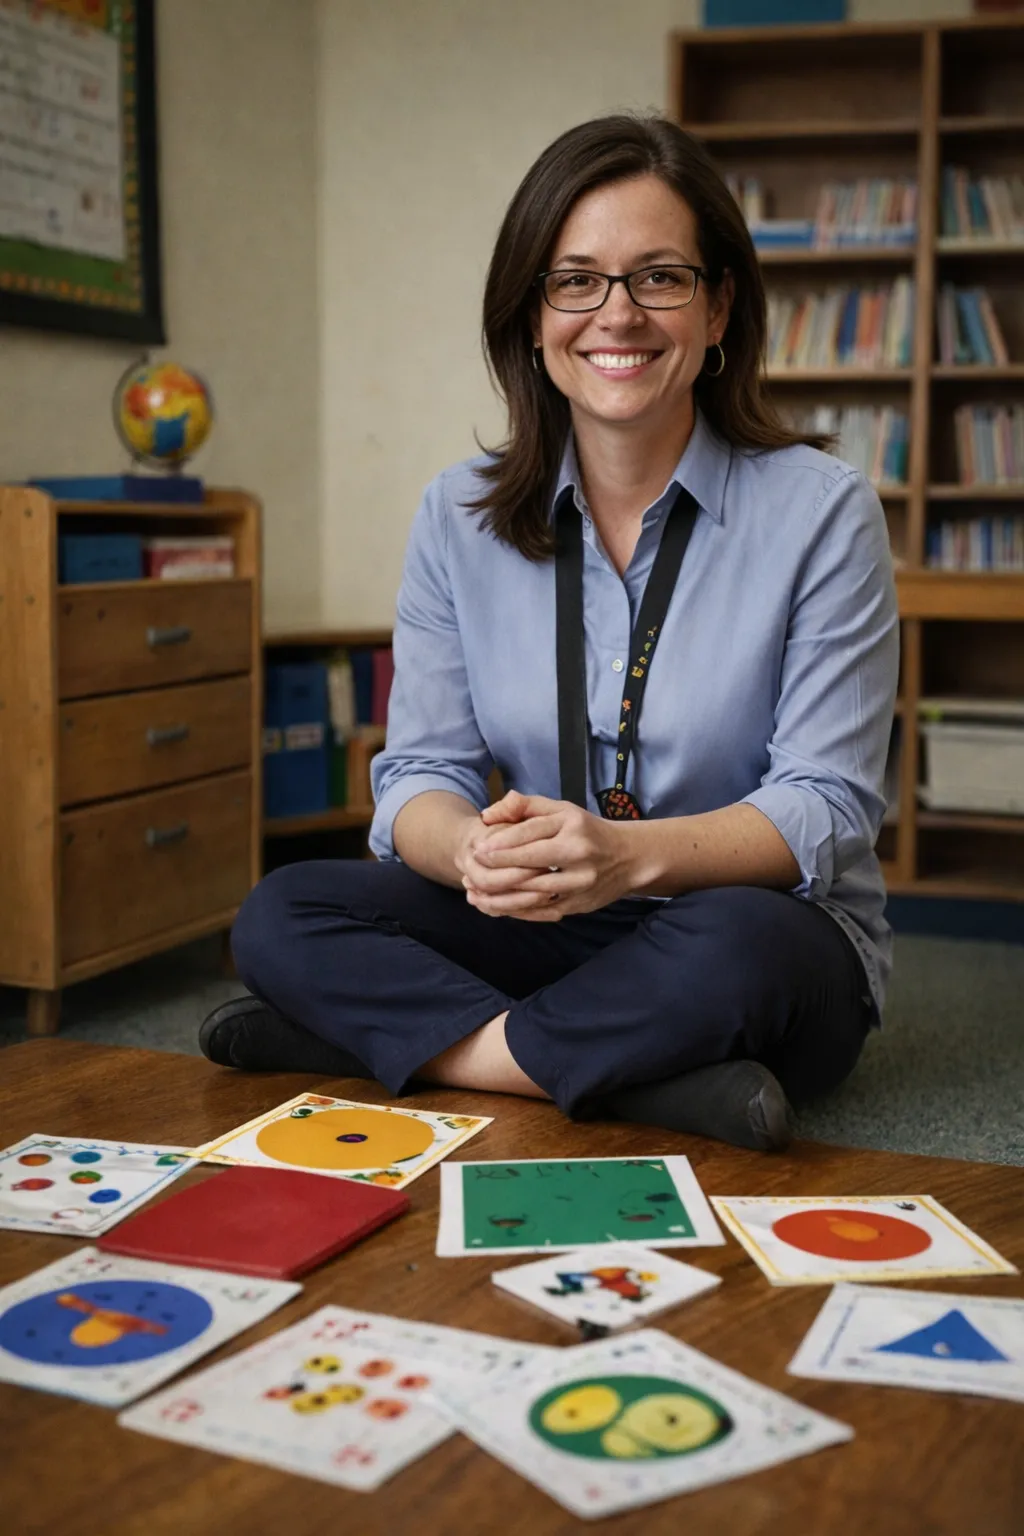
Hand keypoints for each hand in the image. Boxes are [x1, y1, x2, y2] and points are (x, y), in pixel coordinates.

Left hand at [462, 791, 638, 920]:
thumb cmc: (587, 830)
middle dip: (499, 868)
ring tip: (478, 893)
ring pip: (535, 893)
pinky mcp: (580, 905)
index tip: (479, 849)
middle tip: (474, 869)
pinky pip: (543, 911)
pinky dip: (519, 911)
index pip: (531, 834)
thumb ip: (525, 807)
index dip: (502, 843)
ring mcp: (581, 884)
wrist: (629, 858)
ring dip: (503, 895)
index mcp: (573, 828)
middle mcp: (579, 856)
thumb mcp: (561, 810)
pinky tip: (498, 907)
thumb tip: (487, 815)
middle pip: (532, 864)